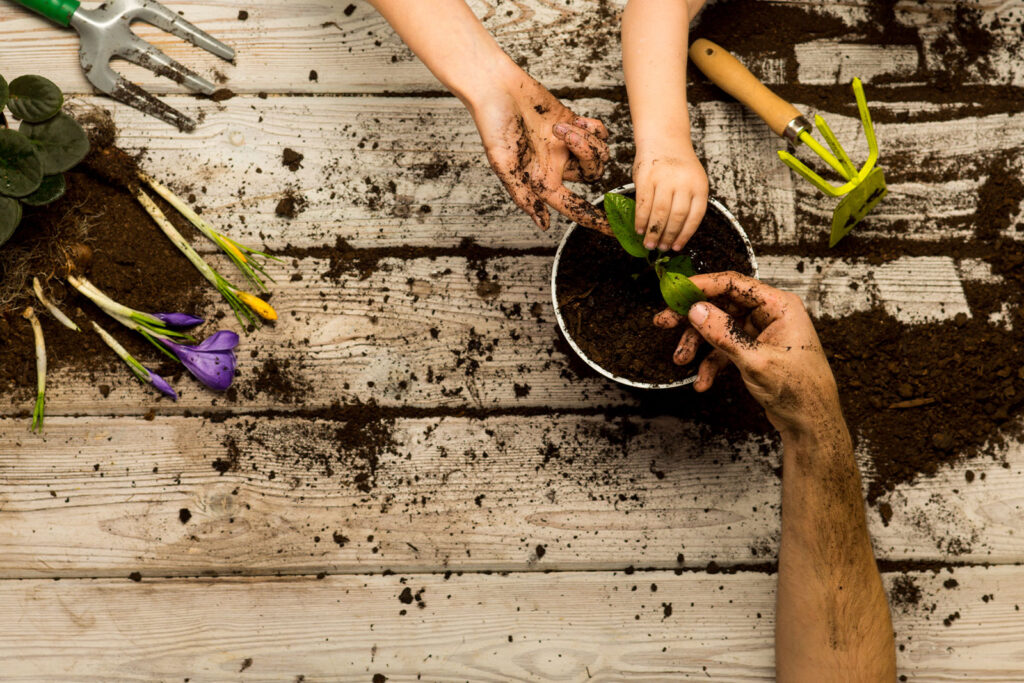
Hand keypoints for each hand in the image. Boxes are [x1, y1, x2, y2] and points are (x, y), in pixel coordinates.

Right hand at [470, 64, 611, 233]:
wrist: (495, 88)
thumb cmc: (493, 125)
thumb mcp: (503, 165)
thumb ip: (524, 196)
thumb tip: (543, 225)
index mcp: (541, 181)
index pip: (574, 207)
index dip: (595, 220)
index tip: (614, 231)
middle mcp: (556, 165)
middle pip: (593, 175)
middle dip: (588, 155)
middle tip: (565, 135)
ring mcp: (566, 144)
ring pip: (599, 153)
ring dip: (587, 138)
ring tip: (562, 126)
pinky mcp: (571, 123)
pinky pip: (599, 133)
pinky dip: (593, 128)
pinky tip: (575, 120)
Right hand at [632, 144, 707, 250]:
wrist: (664, 139)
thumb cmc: (677, 166)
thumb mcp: (691, 181)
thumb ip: (686, 202)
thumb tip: (673, 233)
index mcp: (699, 186)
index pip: (695, 216)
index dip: (685, 235)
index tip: (676, 247)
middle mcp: (684, 182)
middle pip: (677, 216)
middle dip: (668, 236)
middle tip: (660, 248)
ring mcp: (665, 179)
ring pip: (660, 212)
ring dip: (653, 231)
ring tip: (649, 244)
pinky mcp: (647, 176)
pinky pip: (644, 203)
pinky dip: (641, 219)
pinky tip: (639, 229)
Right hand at [654, 271, 840, 436]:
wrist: (811, 423)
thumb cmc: (800, 390)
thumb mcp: (756, 360)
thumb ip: (724, 334)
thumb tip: (696, 310)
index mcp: (779, 306)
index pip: (733, 284)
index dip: (701, 285)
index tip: (675, 292)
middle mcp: (770, 315)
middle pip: (722, 305)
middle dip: (692, 318)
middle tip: (664, 322)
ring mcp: (761, 333)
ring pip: (719, 329)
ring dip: (698, 345)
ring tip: (681, 361)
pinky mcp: (754, 350)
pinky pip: (725, 349)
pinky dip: (710, 364)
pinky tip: (702, 381)